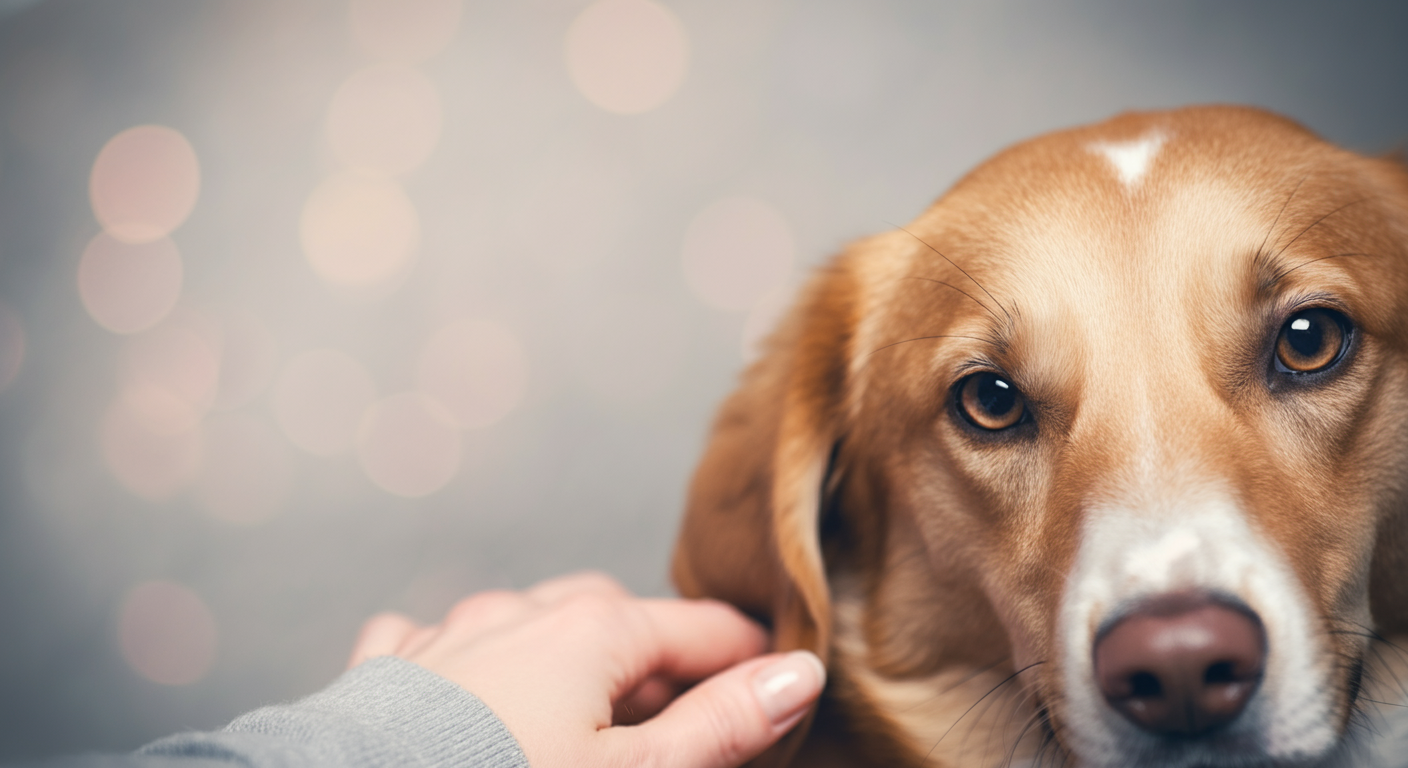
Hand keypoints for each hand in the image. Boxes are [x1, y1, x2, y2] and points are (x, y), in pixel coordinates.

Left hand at [348, 572, 825, 767]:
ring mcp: (446, 638)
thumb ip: (719, 725)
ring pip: (526, 622)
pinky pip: (436, 642)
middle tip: (689, 704)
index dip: (747, 654)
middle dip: (656, 651)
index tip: (781, 674)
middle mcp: (517, 615)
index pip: (697, 628)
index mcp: (588, 631)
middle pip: (614, 614)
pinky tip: (470, 693)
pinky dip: (471, 662)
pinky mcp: (386, 674)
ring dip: (567, 652)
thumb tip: (797, 676)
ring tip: (589, 706)